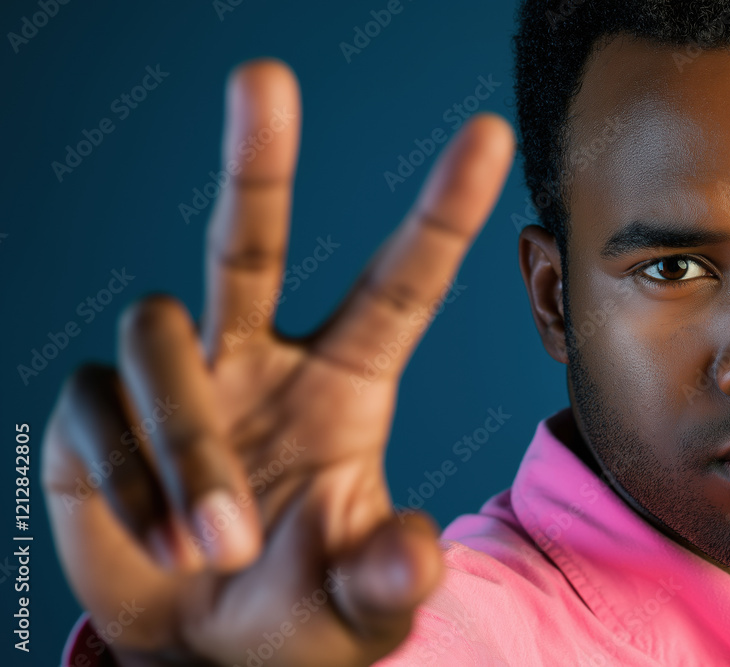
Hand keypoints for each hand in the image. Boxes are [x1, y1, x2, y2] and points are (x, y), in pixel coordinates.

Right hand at [42, 58, 514, 665]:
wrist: (201, 647)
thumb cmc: (296, 610)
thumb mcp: (360, 606)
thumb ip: (389, 577)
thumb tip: (416, 551)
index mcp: (344, 386)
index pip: (398, 285)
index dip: (439, 211)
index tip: (485, 135)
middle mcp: (258, 360)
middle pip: (251, 239)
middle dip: (258, 160)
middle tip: (265, 77)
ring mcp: (179, 380)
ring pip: (162, 333)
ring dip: (191, 443)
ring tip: (214, 541)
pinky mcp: (100, 412)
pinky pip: (100, 405)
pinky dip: (132, 476)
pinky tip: (157, 538)